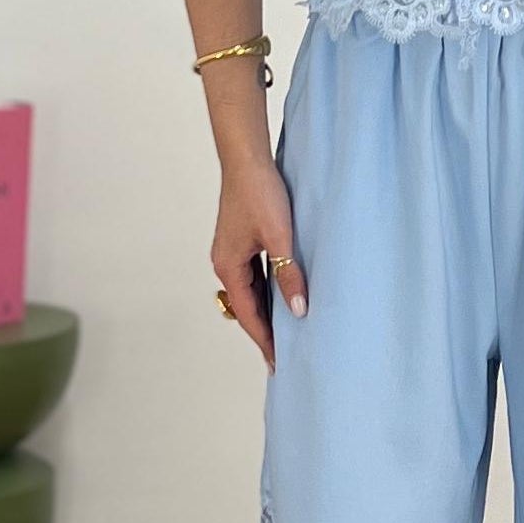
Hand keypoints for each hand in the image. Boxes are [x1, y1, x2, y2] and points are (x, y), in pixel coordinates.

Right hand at [212, 155, 306, 372]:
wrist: (247, 160)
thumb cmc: (260, 194)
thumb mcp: (280, 238)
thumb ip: (289, 275)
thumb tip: (298, 311)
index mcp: (228, 267)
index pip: (248, 315)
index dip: (264, 340)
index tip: (278, 363)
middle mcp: (225, 263)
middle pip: (246, 307)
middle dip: (264, 331)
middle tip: (284, 356)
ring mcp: (231, 252)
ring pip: (249, 291)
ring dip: (265, 311)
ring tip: (286, 332)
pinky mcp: (240, 241)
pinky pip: (253, 276)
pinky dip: (266, 291)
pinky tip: (282, 296)